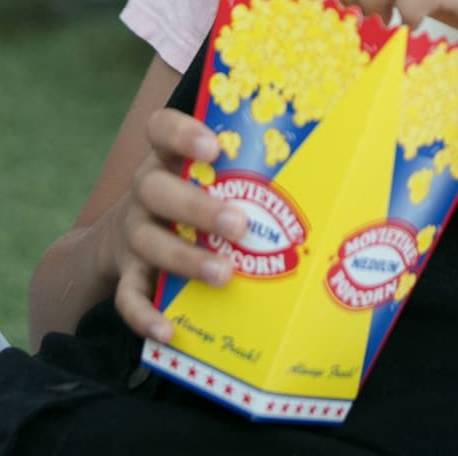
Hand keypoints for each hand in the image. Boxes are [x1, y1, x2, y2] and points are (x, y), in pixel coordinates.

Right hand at [102, 107, 248, 341]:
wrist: (124, 240)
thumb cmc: (194, 200)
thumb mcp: (213, 177)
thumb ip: (252, 170)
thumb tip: (333, 180)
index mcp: (167, 158)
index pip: (160, 127)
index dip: (181, 133)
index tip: (213, 146)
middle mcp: (145, 191)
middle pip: (156, 188)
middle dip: (197, 206)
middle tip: (239, 224)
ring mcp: (133, 232)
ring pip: (148, 240)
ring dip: (186, 259)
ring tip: (224, 274)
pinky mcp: (127, 272)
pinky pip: (127, 295)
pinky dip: (145, 316)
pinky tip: (169, 330)